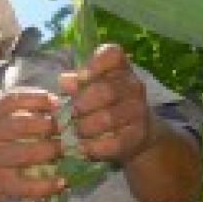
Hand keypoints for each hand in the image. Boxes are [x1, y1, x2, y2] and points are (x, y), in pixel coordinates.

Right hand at [0, 90, 63, 201]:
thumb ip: (16, 111)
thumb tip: (55, 102)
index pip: (13, 99)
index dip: (38, 98)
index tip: (56, 102)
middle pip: (22, 125)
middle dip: (49, 125)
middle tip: (68, 128)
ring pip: (26, 154)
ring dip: (51, 151)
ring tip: (67, 150)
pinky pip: (26, 186)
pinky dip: (46, 184)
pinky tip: (61, 181)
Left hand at [60, 44, 153, 162]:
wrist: (137, 131)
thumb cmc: (106, 103)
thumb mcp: (92, 87)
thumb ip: (78, 82)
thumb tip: (64, 81)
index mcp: (120, 66)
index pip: (112, 54)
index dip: (93, 64)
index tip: (77, 78)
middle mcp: (134, 85)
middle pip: (106, 90)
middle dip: (82, 103)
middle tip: (69, 113)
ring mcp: (139, 109)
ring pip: (109, 117)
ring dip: (86, 127)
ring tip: (74, 131)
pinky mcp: (139, 134)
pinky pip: (115, 141)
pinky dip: (95, 146)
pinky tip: (83, 148)